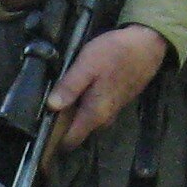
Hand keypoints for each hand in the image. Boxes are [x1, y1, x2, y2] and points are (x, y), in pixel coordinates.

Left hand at [47, 24, 167, 149]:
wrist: (148, 44)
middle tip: (44, 109)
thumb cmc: (115, 53)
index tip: (38, 134)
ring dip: (72, 113)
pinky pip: (95, 110)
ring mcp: (112, 111)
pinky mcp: (116, 102)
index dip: (53, 142)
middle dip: (60, 125)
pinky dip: (84, 105)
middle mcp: (104, 119)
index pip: (70, 141)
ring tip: (60, 97)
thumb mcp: (86, 66)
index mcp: (95, 115)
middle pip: (77, 132)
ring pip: (86, 120)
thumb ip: (69, 87)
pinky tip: (79, 89)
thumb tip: (51, 107)